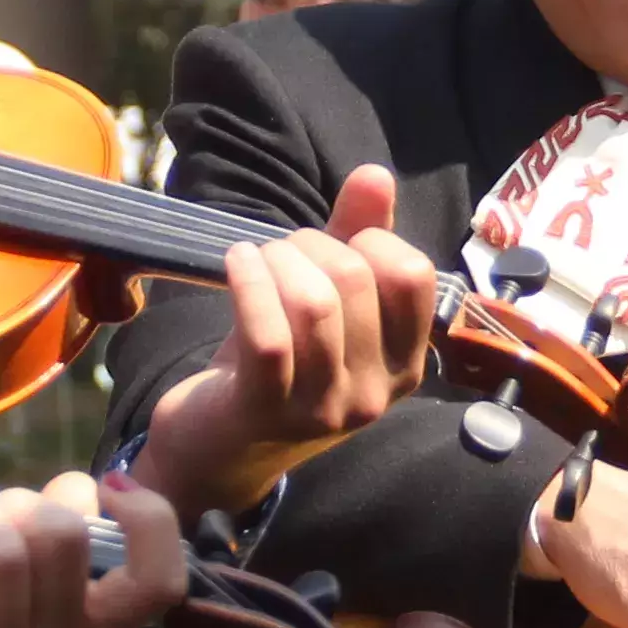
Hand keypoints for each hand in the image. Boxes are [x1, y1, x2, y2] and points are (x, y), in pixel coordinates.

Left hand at [124, 167, 447, 515]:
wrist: (214, 452)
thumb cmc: (275, 369)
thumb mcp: (325, 304)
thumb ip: (357, 240)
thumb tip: (376, 175)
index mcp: (404, 365)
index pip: (413, 275)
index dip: (369, 239)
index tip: (329, 245)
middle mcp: (375, 392)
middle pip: (357, 278)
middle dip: (309, 244)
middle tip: (279, 253)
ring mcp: (323, 407)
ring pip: (314, 302)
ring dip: (277, 260)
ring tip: (255, 259)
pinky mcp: (267, 409)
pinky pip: (267, 332)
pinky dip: (248, 280)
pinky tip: (235, 262)